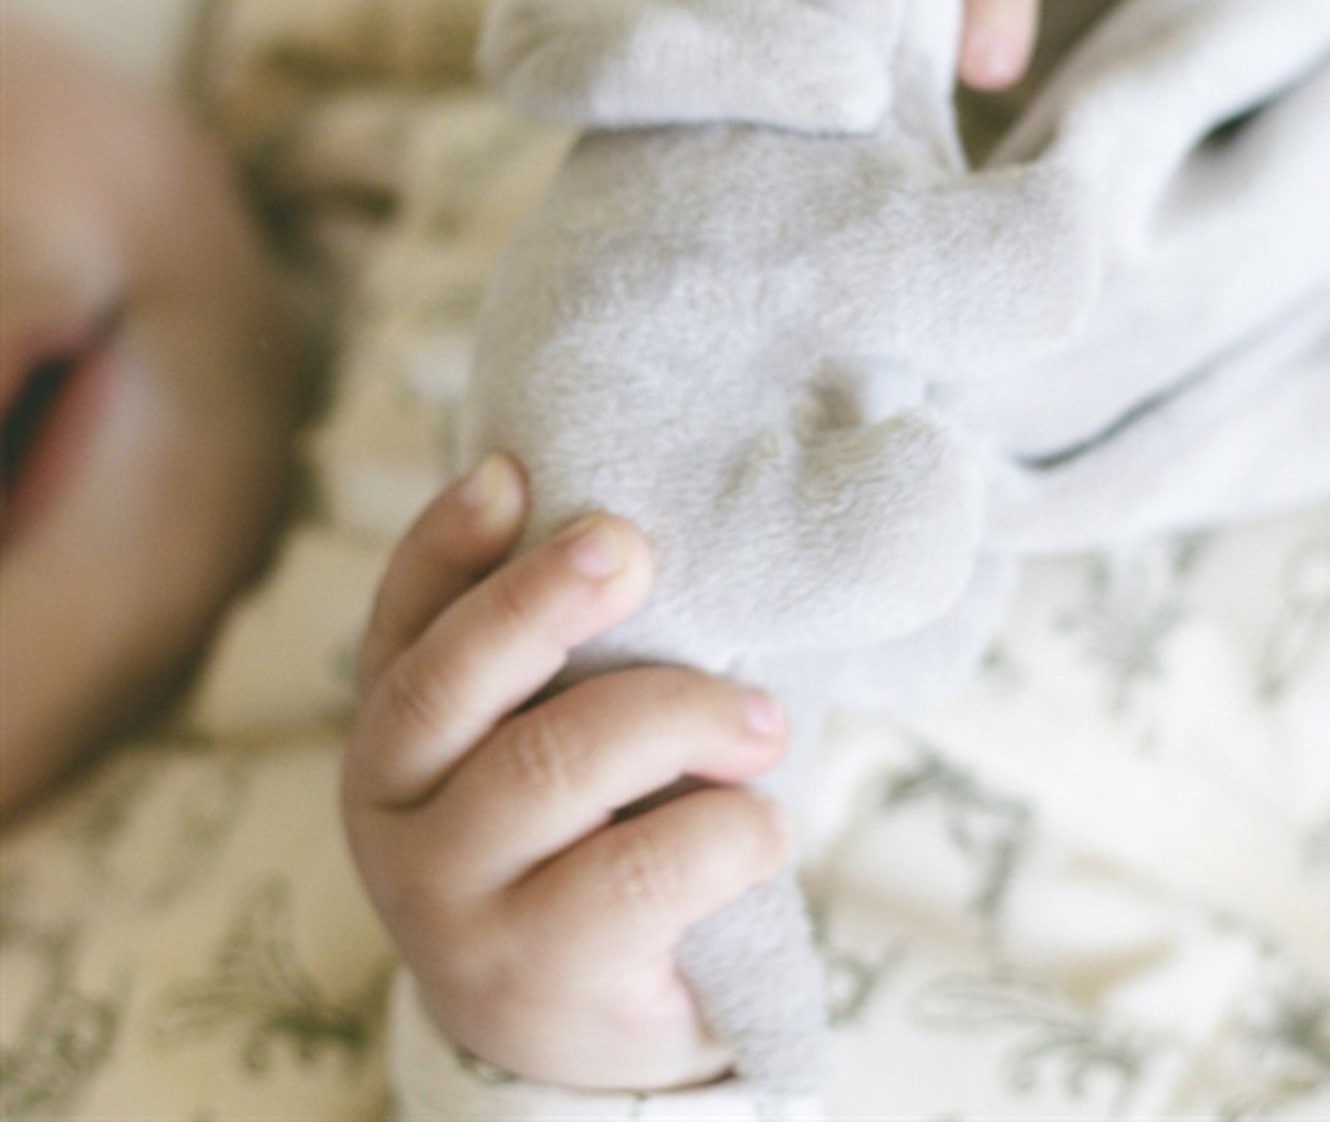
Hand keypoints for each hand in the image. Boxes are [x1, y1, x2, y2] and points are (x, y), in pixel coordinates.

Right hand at [341, 455, 792, 1090]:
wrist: (581, 1030)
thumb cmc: (584, 841)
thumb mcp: (550, 746)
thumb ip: (566, 659)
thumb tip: (637, 530)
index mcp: (396, 731)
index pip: (402, 616)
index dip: (449, 538)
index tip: (514, 472)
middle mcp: (391, 810)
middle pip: (446, 682)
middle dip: (541, 597)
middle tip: (633, 546)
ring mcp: (445, 902)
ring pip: (550, 766)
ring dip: (681, 716)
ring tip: (765, 721)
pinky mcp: (530, 975)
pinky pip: (639, 873)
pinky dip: (725, 829)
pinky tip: (765, 823)